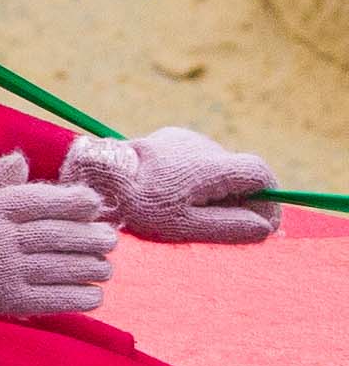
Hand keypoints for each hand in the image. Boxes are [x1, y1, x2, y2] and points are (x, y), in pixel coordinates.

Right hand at [0, 152, 117, 346]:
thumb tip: (22, 160)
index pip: (40, 201)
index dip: (72, 201)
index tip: (94, 202)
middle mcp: (2, 237)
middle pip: (56, 235)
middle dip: (89, 236)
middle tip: (111, 237)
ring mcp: (6, 269)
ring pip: (59, 266)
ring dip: (89, 267)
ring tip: (106, 267)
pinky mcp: (7, 299)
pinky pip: (50, 298)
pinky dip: (76, 297)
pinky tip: (94, 295)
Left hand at [60, 127, 279, 244]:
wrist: (97, 175)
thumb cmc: (140, 205)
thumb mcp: (186, 225)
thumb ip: (229, 226)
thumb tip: (265, 227)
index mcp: (209, 166)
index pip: (261, 172)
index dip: (268, 198)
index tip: (261, 222)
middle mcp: (202, 145)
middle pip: (241, 171)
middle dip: (242, 199)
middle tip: (222, 224)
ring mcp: (186, 138)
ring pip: (220, 167)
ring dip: (219, 189)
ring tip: (190, 210)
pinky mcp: (171, 138)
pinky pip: (200, 160)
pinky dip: (199, 178)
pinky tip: (175, 193)